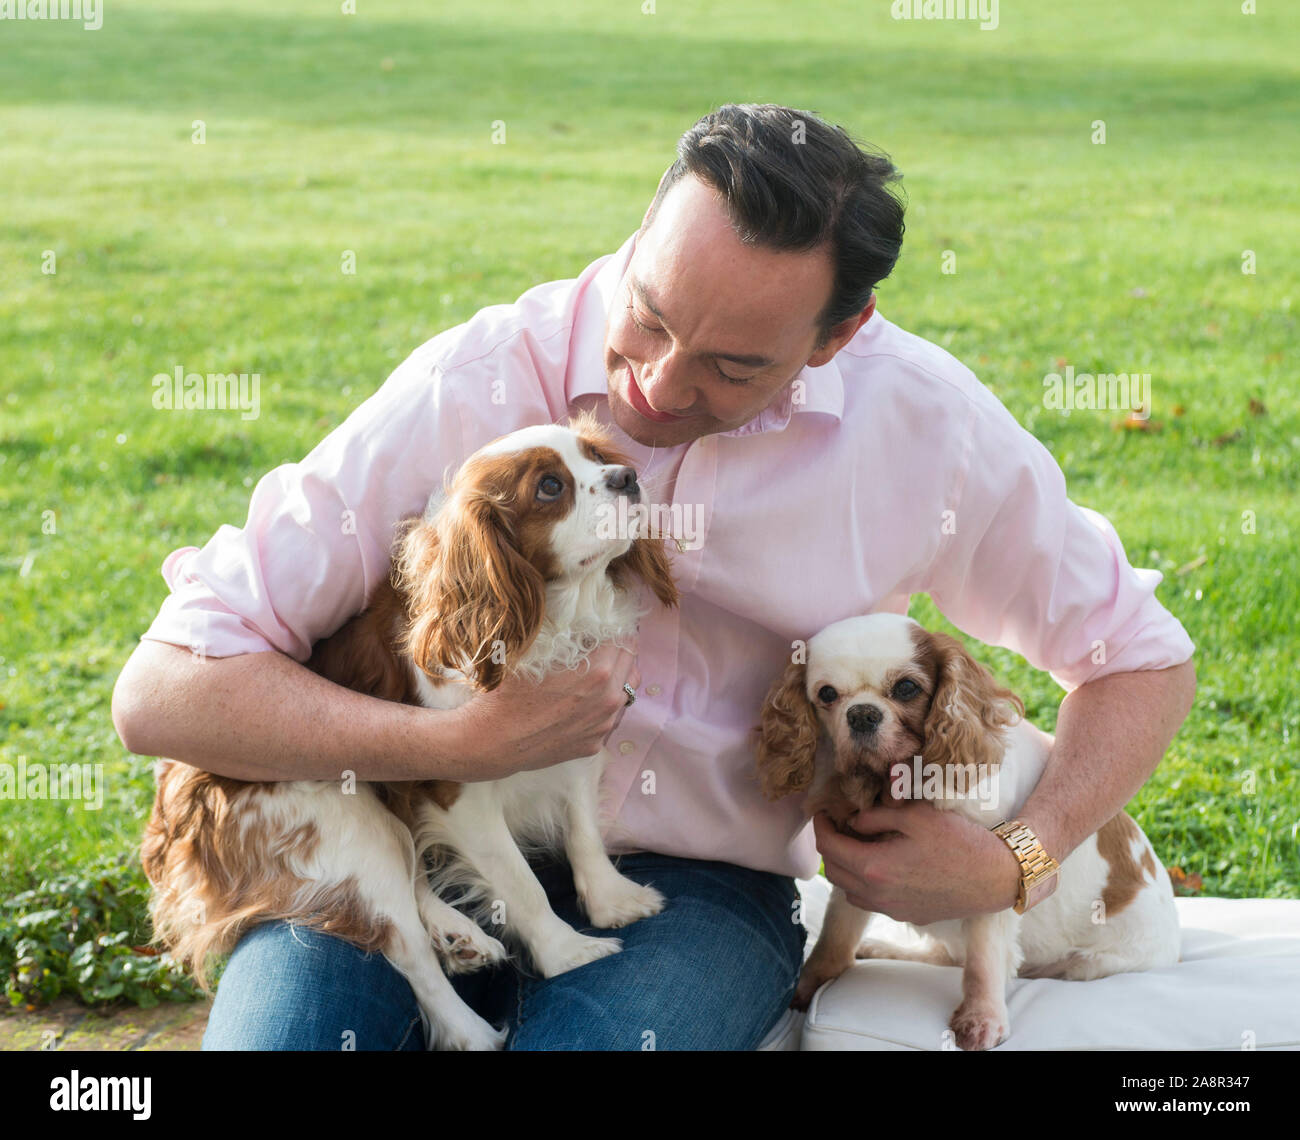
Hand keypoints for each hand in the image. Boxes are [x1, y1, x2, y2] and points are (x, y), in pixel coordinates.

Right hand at [447, 641, 640, 779]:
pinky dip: (601, 708)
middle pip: (631, 664)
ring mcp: (603, 725)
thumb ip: (567, 632)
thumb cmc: (509, 690)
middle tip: (602, 647)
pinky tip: (580, 703)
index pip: (626, 639)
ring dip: (616, 680)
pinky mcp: (594, 744)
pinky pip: (609, 719)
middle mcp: (608, 699)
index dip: (615, 630)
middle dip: (619, 652)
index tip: (605, 628)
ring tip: (594, 675)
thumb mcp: (536, 649)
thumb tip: (583, 615)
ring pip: (626, 693)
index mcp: (599, 671)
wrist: (494, 739)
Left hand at [812, 800, 1022, 924]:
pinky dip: (864, 883)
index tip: (823, 812)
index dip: (820, 827)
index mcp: (875, 868)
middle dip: (829, 847)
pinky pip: (872, 902)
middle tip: (838, 826)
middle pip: (833, 872)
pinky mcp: (908, 916)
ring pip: (850, 891)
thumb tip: (854, 821)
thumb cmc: (959, 842)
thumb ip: (877, 816)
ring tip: (857, 844)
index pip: (828, 848)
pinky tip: (881, 864)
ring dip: (845, 868)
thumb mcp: (915, 816)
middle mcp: (878, 895)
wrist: (995, 877)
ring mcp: (893, 910)